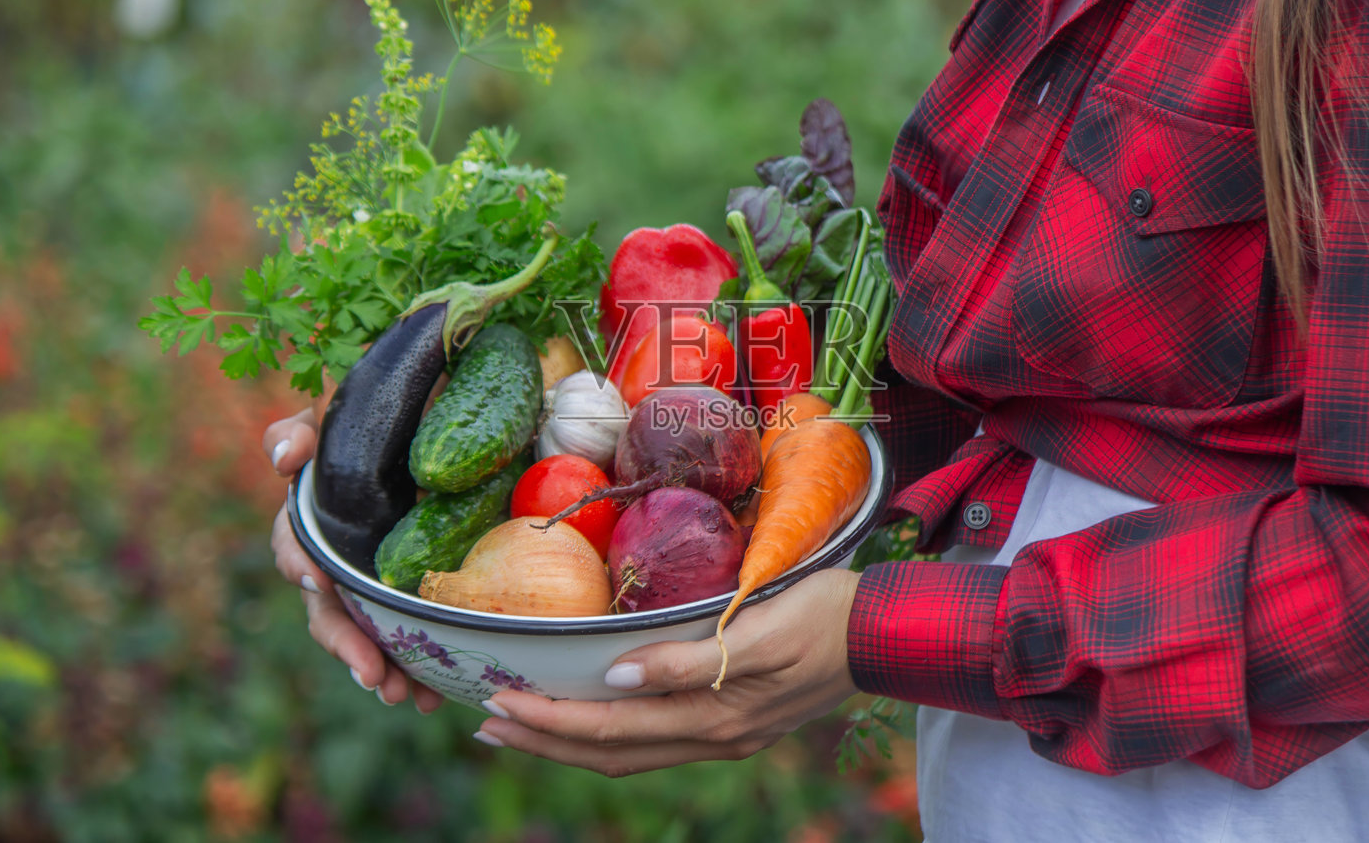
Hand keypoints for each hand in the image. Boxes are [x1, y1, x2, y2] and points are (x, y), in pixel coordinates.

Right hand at [264, 408, 443, 713]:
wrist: (432, 412)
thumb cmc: (375, 417)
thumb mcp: (334, 415)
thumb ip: (300, 430)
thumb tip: (285, 460)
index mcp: (313, 519)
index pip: (293, 547)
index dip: (299, 566)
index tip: (316, 583)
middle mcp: (337, 558)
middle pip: (328, 611)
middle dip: (347, 645)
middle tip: (372, 674)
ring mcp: (372, 581)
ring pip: (365, 634)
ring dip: (382, 669)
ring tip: (405, 698)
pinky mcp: (409, 592)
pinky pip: (407, 636)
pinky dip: (416, 669)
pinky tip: (433, 695)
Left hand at [475, 569, 860, 776]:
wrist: (883, 633)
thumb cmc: (822, 614)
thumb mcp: (759, 628)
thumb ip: (687, 660)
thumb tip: (615, 675)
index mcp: (713, 716)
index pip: (609, 725)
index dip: (550, 717)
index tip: (498, 700)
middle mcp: (712, 736)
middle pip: (609, 752)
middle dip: (544, 738)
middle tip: (486, 721)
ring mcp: (725, 736)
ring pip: (630, 754)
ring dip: (570, 744)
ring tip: (523, 727)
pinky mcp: (734, 724)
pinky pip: (656, 744)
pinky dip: (612, 738)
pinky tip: (593, 718)